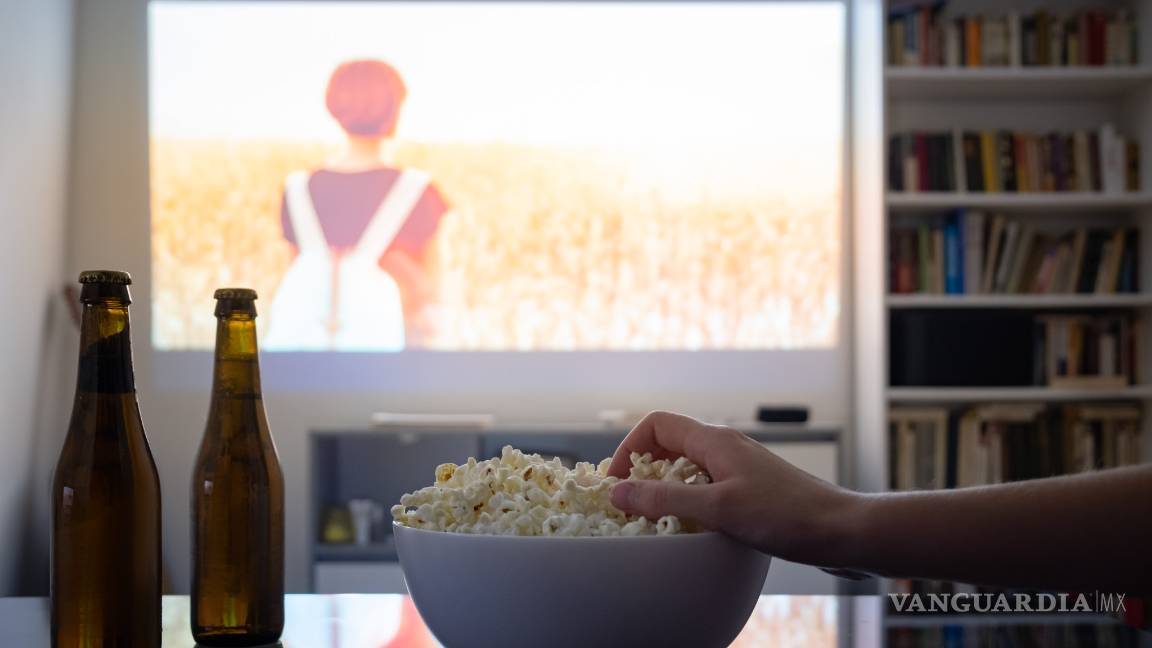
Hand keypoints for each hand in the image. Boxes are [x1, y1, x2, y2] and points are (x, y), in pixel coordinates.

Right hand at [608, 411, 861, 568]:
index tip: (617, 483)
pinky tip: (694, 528)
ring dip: (666, 488)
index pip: (656, 424)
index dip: (628, 448)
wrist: (843, 530)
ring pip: (688, 467)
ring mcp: (739, 467)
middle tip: (631, 504)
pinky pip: (707, 485)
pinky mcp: (751, 488)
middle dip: (643, 469)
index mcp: (715, 441)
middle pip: (669, 443)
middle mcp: (725, 447)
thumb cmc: (787, 516)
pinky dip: (689, 501)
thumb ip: (665, 499)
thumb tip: (618, 492)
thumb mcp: (718, 509)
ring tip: (658, 519)